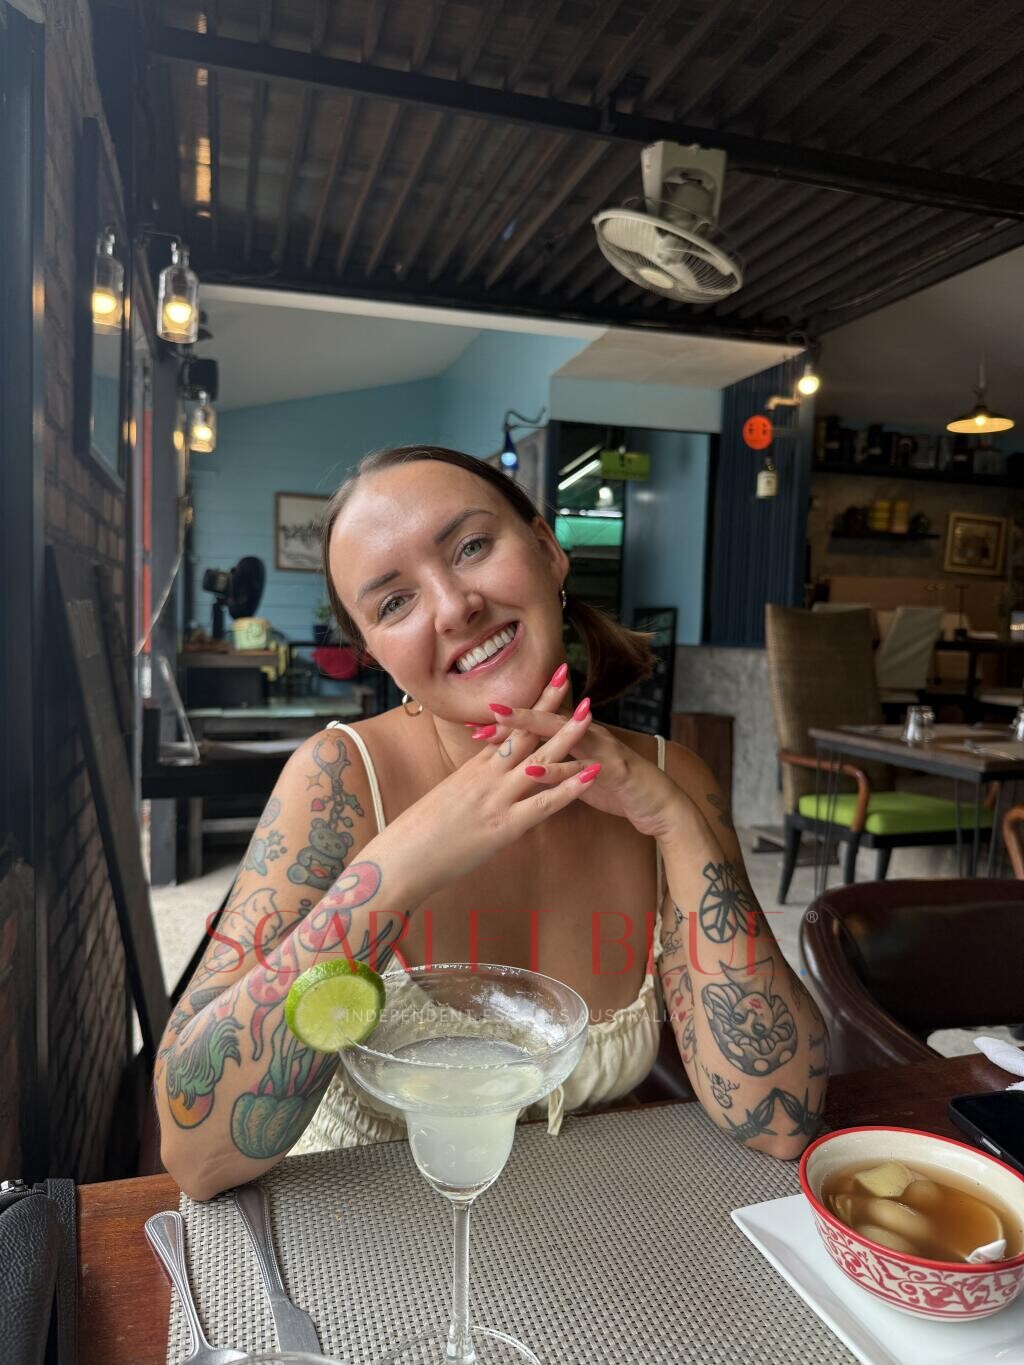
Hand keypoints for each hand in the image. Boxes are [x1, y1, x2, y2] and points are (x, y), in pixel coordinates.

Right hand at [382, 668, 601, 898]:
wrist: (399, 858)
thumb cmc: (417, 834)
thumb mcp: (447, 799)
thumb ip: (470, 785)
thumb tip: (483, 779)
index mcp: (473, 769)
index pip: (506, 728)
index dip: (527, 704)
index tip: (544, 682)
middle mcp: (486, 776)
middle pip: (522, 732)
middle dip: (546, 704)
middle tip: (567, 673)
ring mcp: (496, 799)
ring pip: (538, 761)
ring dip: (566, 737)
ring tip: (590, 715)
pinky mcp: (503, 827)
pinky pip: (543, 804)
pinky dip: (568, 788)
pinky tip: (591, 775)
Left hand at [473, 688, 682, 840]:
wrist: (660, 803)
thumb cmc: (617, 787)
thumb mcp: (580, 774)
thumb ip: (556, 764)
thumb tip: (525, 763)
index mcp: (578, 737)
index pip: (539, 724)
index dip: (510, 724)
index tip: (476, 724)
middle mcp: (588, 735)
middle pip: (547, 720)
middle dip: (516, 716)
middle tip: (487, 711)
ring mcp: (602, 749)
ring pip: (563, 735)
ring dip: (532, 728)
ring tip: (502, 725)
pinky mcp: (613, 770)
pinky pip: (581, 768)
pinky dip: (557, 770)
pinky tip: (533, 770)